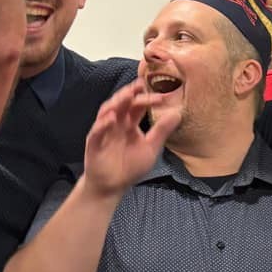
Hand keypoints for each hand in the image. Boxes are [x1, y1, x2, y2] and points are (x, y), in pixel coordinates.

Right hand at [81, 80, 179, 196]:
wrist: (111, 186)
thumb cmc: (130, 167)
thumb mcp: (151, 148)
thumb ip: (161, 131)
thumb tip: (177, 113)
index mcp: (130, 123)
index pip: (138, 105)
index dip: (148, 98)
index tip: (162, 96)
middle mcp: (116, 123)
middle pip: (121, 103)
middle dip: (130, 93)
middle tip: (141, 85)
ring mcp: (104, 131)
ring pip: (107, 111)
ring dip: (116, 103)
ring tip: (127, 95)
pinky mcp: (94, 143)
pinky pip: (96, 131)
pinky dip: (103, 124)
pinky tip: (112, 118)